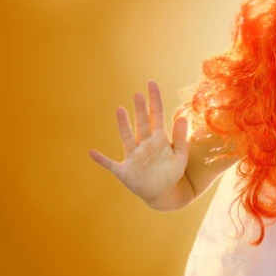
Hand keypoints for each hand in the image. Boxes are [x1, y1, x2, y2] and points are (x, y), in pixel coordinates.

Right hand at [89, 80, 189, 202]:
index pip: (157, 114)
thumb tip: (183, 117)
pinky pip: (110, 164)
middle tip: (138, 94)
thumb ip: (181, 138)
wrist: (162, 193)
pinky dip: (101, 160)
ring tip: (120, 110)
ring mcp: (133, 156)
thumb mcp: (180, 156)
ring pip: (127, 137)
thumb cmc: (171, 173)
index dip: (155, 99)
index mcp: (159, 139)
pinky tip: (92, 152)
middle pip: (142, 123)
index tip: (152, 83)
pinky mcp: (125, 171)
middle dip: (140, 109)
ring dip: (124, 125)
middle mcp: (144, 144)